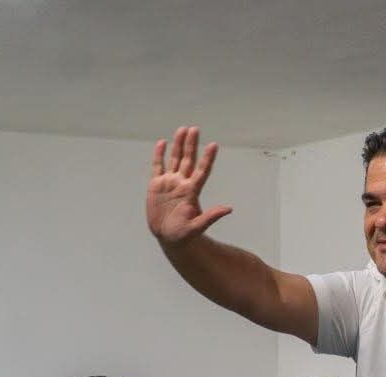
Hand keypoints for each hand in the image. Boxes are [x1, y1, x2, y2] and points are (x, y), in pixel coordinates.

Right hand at [146, 126, 233, 245]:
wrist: (168, 238)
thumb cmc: (184, 235)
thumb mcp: (196, 228)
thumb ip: (210, 217)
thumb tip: (228, 209)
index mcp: (192, 192)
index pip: (201, 171)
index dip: (207, 159)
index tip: (213, 145)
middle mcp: (182, 184)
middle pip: (188, 160)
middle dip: (192, 145)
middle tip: (195, 130)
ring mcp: (169, 183)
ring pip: (175, 159)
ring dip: (178, 145)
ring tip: (183, 130)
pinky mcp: (156, 186)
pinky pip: (158, 167)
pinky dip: (159, 155)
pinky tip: (162, 143)